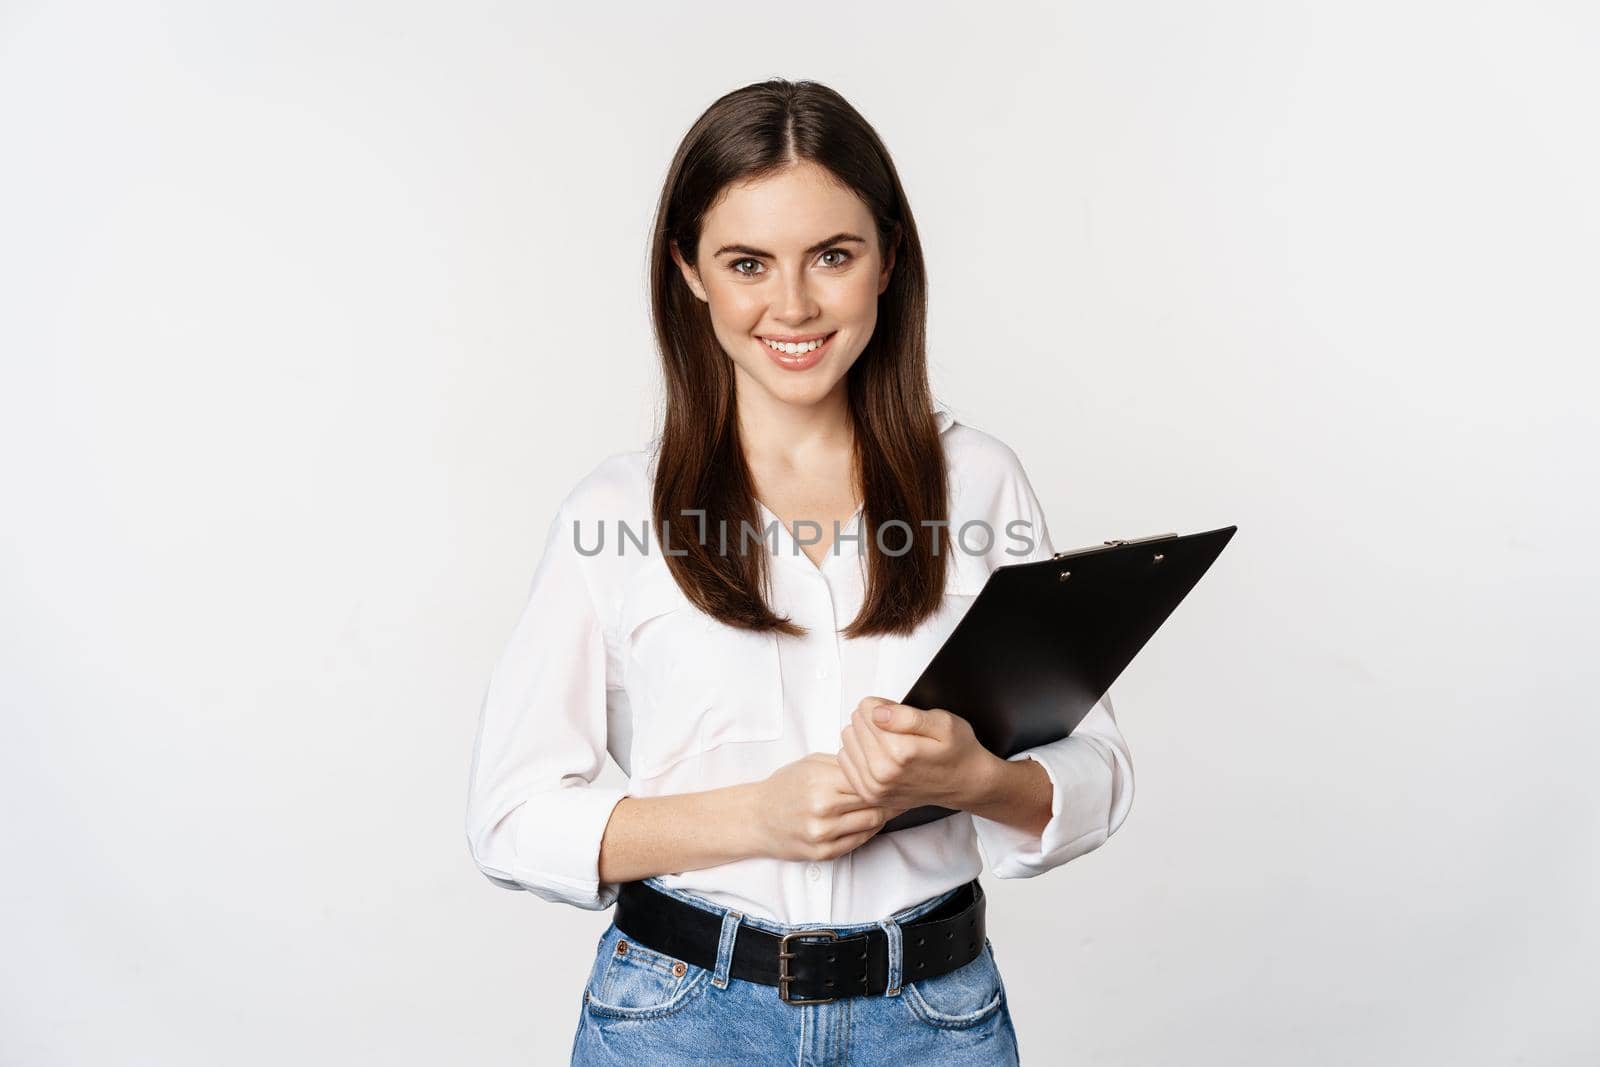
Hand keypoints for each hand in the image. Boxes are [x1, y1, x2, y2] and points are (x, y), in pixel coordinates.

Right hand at [752, 753, 902, 861]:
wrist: (757, 818)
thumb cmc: (784, 787)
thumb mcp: (811, 763)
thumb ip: (844, 764)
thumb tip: (876, 764)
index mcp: (821, 783)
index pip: (868, 780)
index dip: (884, 778)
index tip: (896, 775)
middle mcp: (823, 810)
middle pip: (874, 803)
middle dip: (889, 797)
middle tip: (900, 790)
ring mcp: (823, 835)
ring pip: (872, 823)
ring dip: (883, 814)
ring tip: (889, 804)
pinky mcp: (824, 853)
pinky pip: (859, 841)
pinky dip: (870, 830)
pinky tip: (870, 820)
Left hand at [835, 696, 999, 813]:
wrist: (965, 783)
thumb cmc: (957, 751)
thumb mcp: (944, 723)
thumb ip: (908, 716)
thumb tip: (877, 713)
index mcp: (900, 752)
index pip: (866, 709)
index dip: (883, 704)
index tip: (898, 713)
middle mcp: (883, 773)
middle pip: (856, 723)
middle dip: (873, 719)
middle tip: (897, 728)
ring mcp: (874, 787)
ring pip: (848, 740)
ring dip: (864, 735)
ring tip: (889, 741)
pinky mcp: (869, 794)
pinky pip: (845, 761)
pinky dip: (858, 753)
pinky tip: (878, 754)